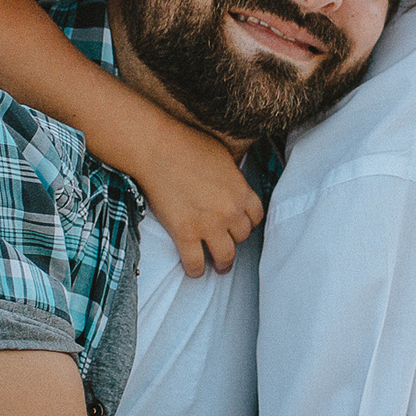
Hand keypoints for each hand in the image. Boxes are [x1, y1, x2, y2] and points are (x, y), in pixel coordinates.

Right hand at [132, 121, 263, 276]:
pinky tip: (194, 271)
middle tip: (226, 241)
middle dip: (235, 238)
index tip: (241, 225)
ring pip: (226, 255)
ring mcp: (208, 225)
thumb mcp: (223, 155)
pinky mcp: (185, 234)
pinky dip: (196, 270)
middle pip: (242, 236)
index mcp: (241, 190)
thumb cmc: (187, 145)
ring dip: (224, 263)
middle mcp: (230, 211)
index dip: (249, 222)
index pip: (256, 216)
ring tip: (220, 266)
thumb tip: (231, 184)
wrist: (158, 150)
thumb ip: (232, 176)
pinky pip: (196, 262)